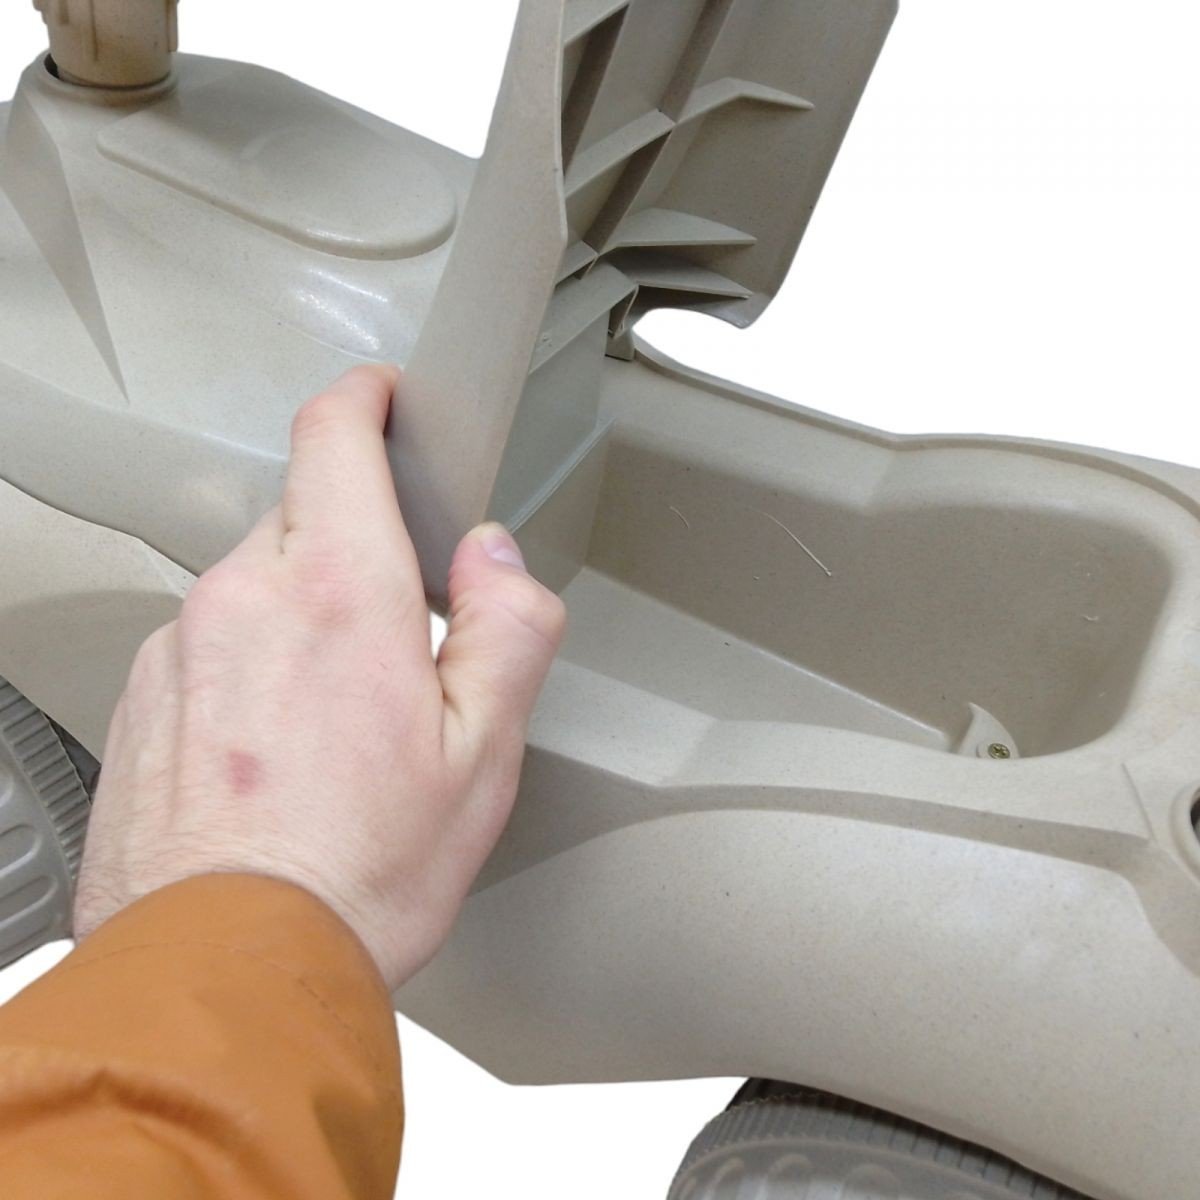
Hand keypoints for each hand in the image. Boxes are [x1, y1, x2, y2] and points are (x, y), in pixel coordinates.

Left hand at [73, 365, 565, 989]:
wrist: (230, 972)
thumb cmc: (359, 872)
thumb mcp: (486, 753)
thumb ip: (508, 626)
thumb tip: (497, 559)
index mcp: (338, 594)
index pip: (334, 438)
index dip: (363, 400)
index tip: (381, 399)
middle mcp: (243, 599)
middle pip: (302, 518)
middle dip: (355, 549)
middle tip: (399, 635)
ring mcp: (181, 647)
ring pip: (255, 587)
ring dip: (302, 618)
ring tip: (337, 725)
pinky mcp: (144, 698)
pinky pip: (209, 645)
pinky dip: (250, 669)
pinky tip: (280, 754)